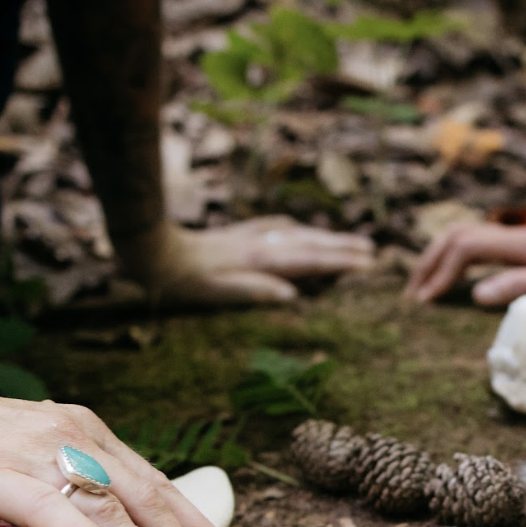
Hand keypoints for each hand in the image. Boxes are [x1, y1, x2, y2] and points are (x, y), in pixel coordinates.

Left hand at [151, 217, 373, 305]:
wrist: (154, 251)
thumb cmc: (184, 281)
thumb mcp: (218, 294)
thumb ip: (256, 291)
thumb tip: (293, 296)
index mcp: (260, 262)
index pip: (309, 261)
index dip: (340, 263)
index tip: (367, 264)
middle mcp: (259, 245)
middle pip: (309, 244)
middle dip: (342, 247)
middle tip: (371, 250)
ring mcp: (249, 237)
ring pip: (296, 235)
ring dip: (324, 237)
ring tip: (347, 240)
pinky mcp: (237, 235)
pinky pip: (276, 230)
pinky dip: (295, 231)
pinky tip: (298, 230)